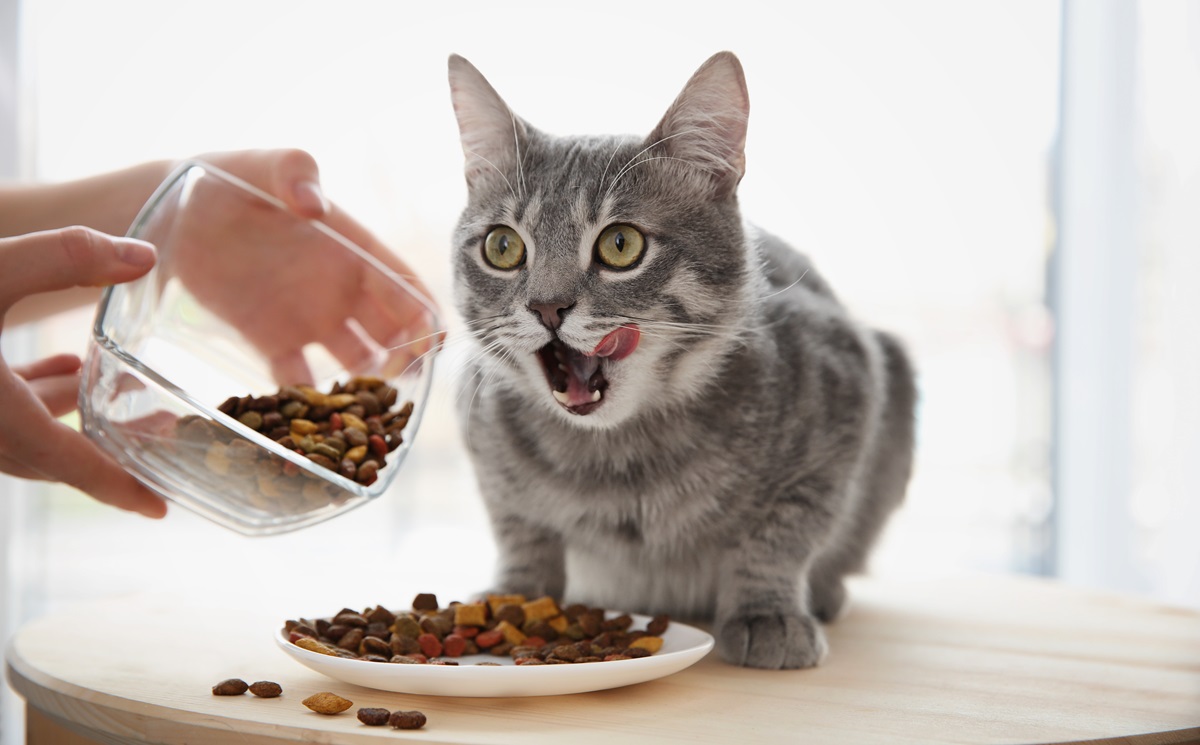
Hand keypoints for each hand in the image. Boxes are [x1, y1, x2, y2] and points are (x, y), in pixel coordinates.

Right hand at [0, 227, 166, 516]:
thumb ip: (68, 258)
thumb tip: (144, 255)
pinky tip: (65, 372)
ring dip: (71, 418)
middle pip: (52, 458)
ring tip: (119, 393)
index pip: (72, 467)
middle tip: (162, 436)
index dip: (120, 490)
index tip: (160, 512)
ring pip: (22, 438)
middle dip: (109, 449)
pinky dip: (33, 402)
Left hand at [170, 149, 440, 383]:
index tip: (433, 339)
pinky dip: (307, 400)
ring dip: (368, 384)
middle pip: (391, 331)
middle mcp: (341, 290)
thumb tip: (315, 206)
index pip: (404, 286)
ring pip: (356, 360)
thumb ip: (294, 173)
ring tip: (369, 404)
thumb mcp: (265, 166)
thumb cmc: (231, 181)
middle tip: (405, 377)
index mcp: (353, 250)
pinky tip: (312, 417)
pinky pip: (299, 378)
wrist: (175, 213)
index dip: (424, 314)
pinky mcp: (272, 340)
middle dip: (408, 357)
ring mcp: (310, 318)